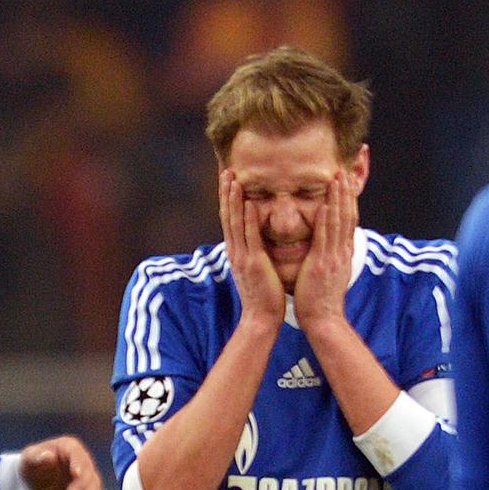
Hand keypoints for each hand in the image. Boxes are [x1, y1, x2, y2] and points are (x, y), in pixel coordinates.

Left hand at [18, 436, 104, 489]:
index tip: (76, 474)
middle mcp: (81, 458)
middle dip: (80, 486)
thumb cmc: (31, 466)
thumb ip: (36, 457)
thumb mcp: (29, 460)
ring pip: (94, 484)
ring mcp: (87, 473)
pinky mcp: (88, 488)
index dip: (78, 463)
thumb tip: (48, 455)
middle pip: (88, 470)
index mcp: (68, 446)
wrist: (35, 482)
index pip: (76, 453)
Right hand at [220, 169, 284, 326]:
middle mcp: (235, 251)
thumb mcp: (255, 269)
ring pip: (235, 222)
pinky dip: (249, 219)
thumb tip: (255, 243)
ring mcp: (242, 256)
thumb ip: (254, 253)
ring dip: (234, 199)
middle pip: (227, 216)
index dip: (227, 199)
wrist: (261, 318)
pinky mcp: (253, 263)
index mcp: (236, 252)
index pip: (230, 220)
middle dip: (226, 193)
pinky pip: (250, 237)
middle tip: (225, 171)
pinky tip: (250, 203)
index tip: (227, 181)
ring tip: (233, 179)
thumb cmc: (263, 296)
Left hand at [294, 171, 355, 329]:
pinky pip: (326, 239)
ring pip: (339, 222)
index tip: (345, 182)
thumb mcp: (330, 272)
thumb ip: (330, 256)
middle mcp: (342, 252)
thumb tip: (329, 245)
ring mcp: (334, 257)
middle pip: (348, 215)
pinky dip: (327, 221)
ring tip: (337, 179)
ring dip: (338, 199)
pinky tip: (326, 205)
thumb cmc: (321, 299)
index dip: (348, 200)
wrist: (323, 320)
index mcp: (342, 253)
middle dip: (346, 193)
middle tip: (344, 171)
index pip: (348, 220)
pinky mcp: (323, 264)